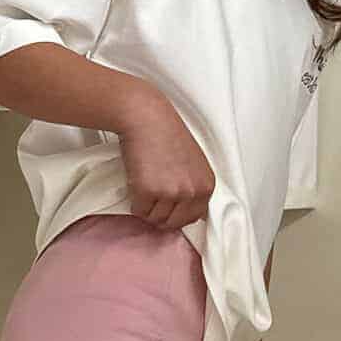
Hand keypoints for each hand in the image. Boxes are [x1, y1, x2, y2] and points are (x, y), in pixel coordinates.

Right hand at [117, 86, 215, 231]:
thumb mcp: (193, 162)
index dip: (177, 213)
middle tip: (152, 197)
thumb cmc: (166, 133)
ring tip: (145, 185)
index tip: (167, 205)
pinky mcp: (149, 192)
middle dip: (161, 214)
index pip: (194, 217)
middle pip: (174, 223)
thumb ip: (193, 186)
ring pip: (155, 219)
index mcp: (207, 185)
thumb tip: (183, 210)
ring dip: (146, 208)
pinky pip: (139, 211)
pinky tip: (136, 182)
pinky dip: (134, 201)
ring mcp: (172, 193)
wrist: (146, 117)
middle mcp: (193, 192)